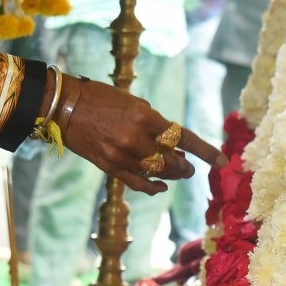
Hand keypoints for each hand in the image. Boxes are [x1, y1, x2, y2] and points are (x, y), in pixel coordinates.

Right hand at [56, 77, 224, 194]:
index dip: (204, 151)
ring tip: (177, 173)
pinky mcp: (108, 166)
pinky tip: (160, 187)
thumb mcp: (132, 103)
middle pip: (171, 160)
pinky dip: (152, 187)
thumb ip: (154, 124)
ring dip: (171, 175)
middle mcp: (133, 137)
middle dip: (185, 165)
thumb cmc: (100, 98)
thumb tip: (174, 146)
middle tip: (189, 166)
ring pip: (156, 173)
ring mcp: (119, 154)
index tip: (222, 161)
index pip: (182, 137)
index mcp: (143, 116)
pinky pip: (136, 182)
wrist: (64, 107)